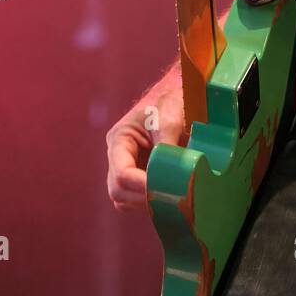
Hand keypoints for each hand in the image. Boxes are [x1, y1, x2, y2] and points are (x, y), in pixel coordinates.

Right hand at [106, 71, 186, 213]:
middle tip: (168, 197)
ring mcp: (127, 165)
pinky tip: (167, 195)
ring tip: (169, 196)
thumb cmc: (172, 102)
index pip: (121, 173)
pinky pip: (135, 197)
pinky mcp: (139, 173)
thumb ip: (167, 148)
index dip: (140, 185)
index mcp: (120, 139)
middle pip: (118, 189)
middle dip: (141, 196)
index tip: (162, 189)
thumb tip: (171, 178)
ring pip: (123, 198)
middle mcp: (118, 155)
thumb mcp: (170, 121)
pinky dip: (148, 201)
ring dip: (144, 201)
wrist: (178, 94)